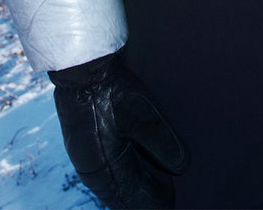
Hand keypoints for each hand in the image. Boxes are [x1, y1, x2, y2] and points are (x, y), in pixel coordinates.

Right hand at [48, 52, 187, 208]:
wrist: (81, 66)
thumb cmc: (113, 91)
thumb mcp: (145, 116)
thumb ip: (164, 144)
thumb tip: (181, 167)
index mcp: (107, 170)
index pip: (135, 199)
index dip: (156, 202)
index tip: (172, 204)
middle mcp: (93, 171)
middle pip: (122, 198)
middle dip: (145, 200)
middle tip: (168, 200)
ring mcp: (85, 160)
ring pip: (112, 188)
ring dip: (132, 190)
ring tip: (155, 190)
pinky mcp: (83, 147)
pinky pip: (104, 174)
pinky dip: (121, 178)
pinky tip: (132, 172)